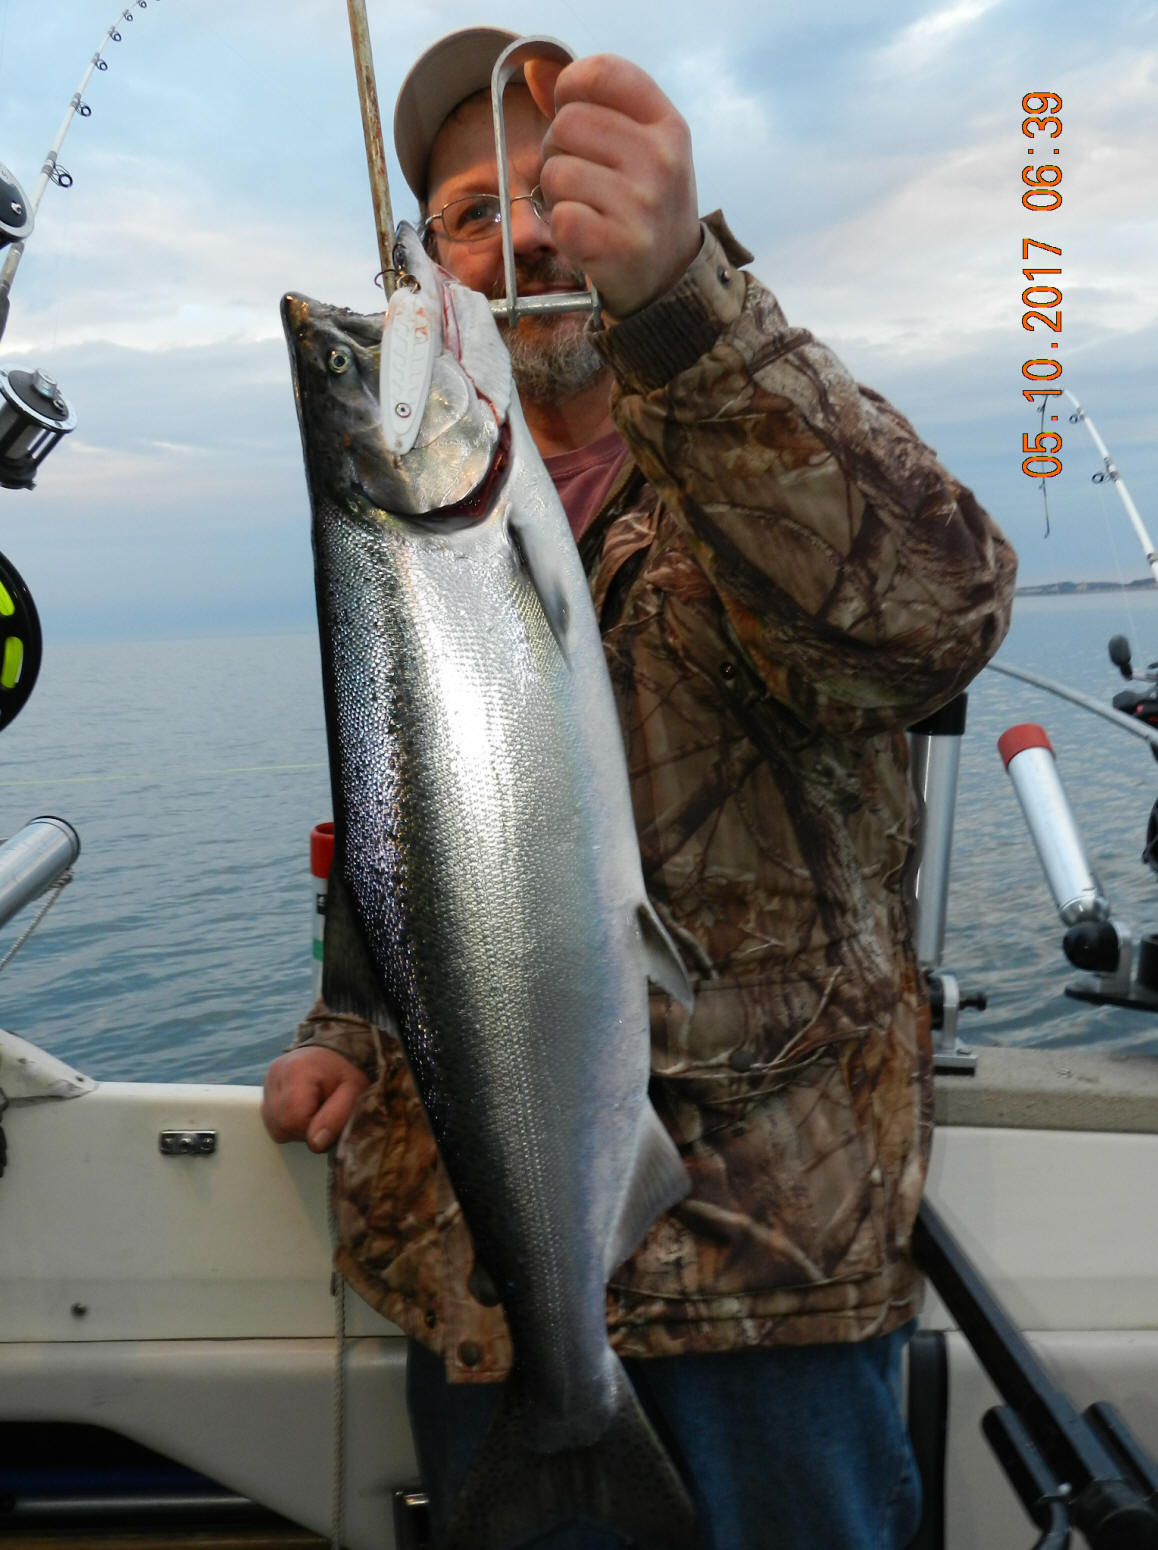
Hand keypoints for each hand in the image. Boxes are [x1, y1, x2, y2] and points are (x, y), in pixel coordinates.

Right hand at [261, 1046, 370, 1151]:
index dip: (312, 1129)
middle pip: (280, 1125)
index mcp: (297, 1070)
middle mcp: (275, 1073)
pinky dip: (288, 1121)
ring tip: (314, 1109)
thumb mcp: (354, 1092)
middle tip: (323, 1113)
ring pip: (274, 1126)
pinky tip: (303, 1108)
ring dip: (296, 1127)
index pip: (293, 1120)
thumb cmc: (347, 1072)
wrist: (336, 1052)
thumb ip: (337, 1118)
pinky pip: (272, 1120)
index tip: (329, 1116)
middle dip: (304, 1129)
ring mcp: (267, 1081)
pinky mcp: (265, 1089)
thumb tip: (315, 1144)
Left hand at [523, 53, 700, 319]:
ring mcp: (643, 204)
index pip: (602, 73)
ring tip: (587, 209)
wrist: (670, 277)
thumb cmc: (643, 203)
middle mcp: (661, 159)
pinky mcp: (620, 247)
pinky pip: (559, 218)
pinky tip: (586, 235)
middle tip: (582, 178)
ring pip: (556, 171)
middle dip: (559, 150)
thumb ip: (588, 103)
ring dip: (558, 194)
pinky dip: (562, 229)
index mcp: (668, 124)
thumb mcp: (636, 144)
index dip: (570, 89)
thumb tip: (535, 69)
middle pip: (567, 122)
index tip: (573, 114)